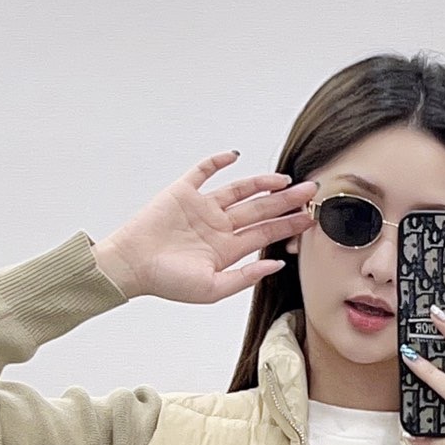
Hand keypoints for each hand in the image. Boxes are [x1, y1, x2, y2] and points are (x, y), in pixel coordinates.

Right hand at [93, 151, 315, 302]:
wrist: (132, 266)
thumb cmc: (167, 281)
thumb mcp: (212, 289)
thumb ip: (245, 277)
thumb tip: (276, 264)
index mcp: (227, 249)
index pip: (265, 233)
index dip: (289, 225)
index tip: (311, 217)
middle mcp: (218, 226)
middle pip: (260, 211)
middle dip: (286, 202)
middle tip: (312, 192)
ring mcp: (202, 208)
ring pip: (239, 191)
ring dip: (262, 184)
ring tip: (286, 180)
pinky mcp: (183, 192)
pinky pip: (203, 172)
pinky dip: (218, 162)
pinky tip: (235, 156)